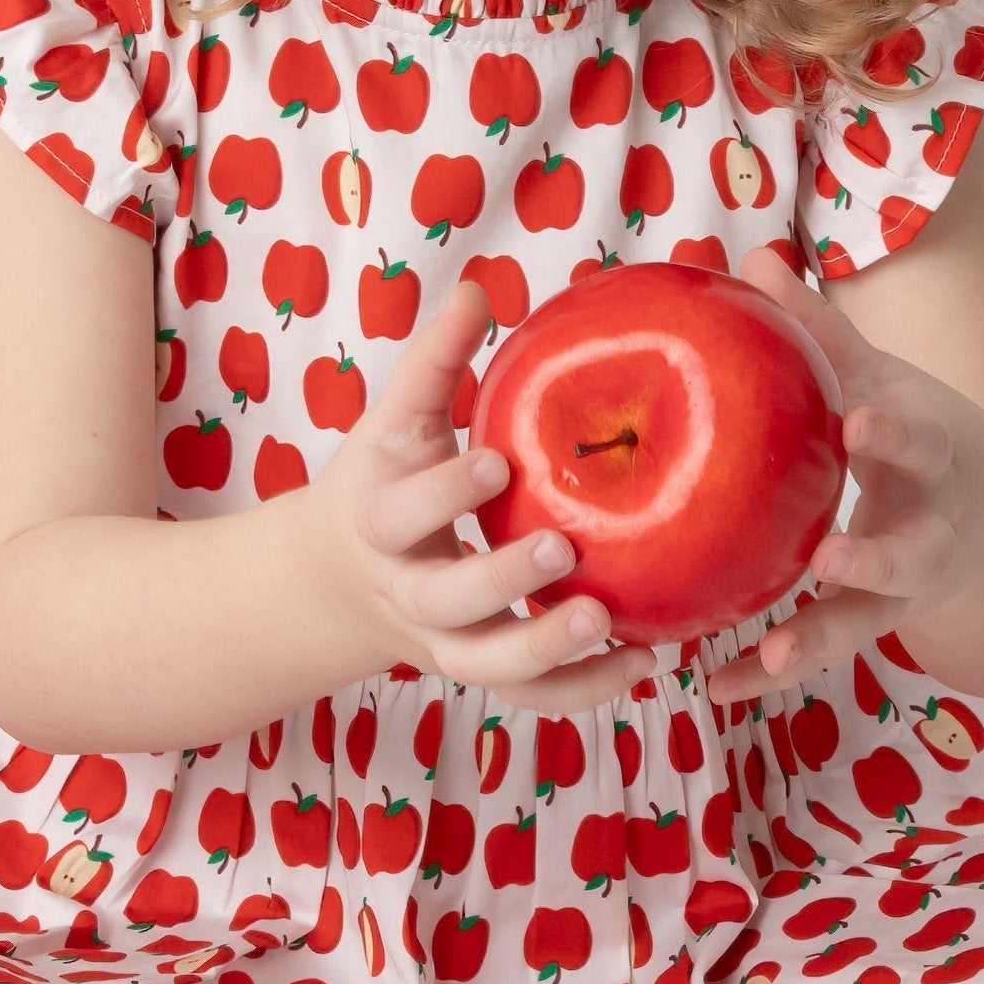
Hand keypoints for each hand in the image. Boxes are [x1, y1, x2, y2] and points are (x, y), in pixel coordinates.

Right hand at [301, 275, 657, 711]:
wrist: (336, 578)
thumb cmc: (385, 478)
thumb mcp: (396, 419)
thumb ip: (436, 358)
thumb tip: (479, 285)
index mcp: (377, 520)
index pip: (401, 513)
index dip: (444, 492)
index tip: (496, 463)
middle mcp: (407, 590)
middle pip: (445, 601)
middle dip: (501, 579)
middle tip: (564, 545)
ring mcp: (442, 642)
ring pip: (486, 666)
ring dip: (546, 650)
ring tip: (610, 622)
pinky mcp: (478, 670)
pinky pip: (529, 697)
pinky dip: (585, 690)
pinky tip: (647, 661)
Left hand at [701, 246, 983, 705]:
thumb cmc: (920, 433)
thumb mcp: (881, 380)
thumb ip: (818, 331)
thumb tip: (750, 259)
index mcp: (930, 455)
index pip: (921, 440)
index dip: (895, 433)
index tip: (861, 423)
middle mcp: (928, 529)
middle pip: (911, 554)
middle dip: (875, 562)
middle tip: (830, 560)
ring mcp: (905, 587)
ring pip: (869, 623)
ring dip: (818, 639)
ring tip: (769, 655)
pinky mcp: (874, 624)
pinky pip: (821, 652)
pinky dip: (769, 672)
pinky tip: (716, 684)